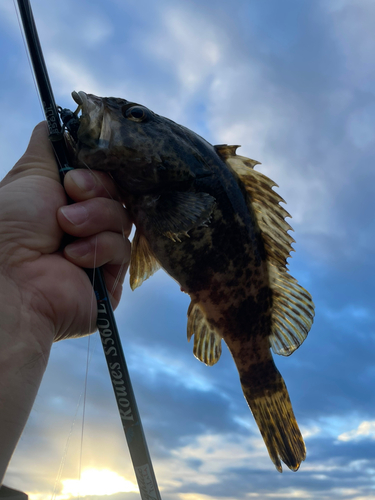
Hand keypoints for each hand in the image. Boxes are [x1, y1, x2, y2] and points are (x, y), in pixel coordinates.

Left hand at [0, 121, 130, 347]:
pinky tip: (72, 257)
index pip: (102, 177)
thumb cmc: (10, 224)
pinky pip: (124, 248)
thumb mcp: (30, 173)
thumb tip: (57, 119)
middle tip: (70, 194)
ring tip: (65, 229)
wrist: (10, 279)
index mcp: (65, 201)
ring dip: (94, 218)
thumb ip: (50, 144)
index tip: (76, 173)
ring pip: (123, 218)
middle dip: (95, 191)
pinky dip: (98, 247)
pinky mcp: (111, 277)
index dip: (97, 171)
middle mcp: (84, 224)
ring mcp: (98, 251)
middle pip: (117, 194)